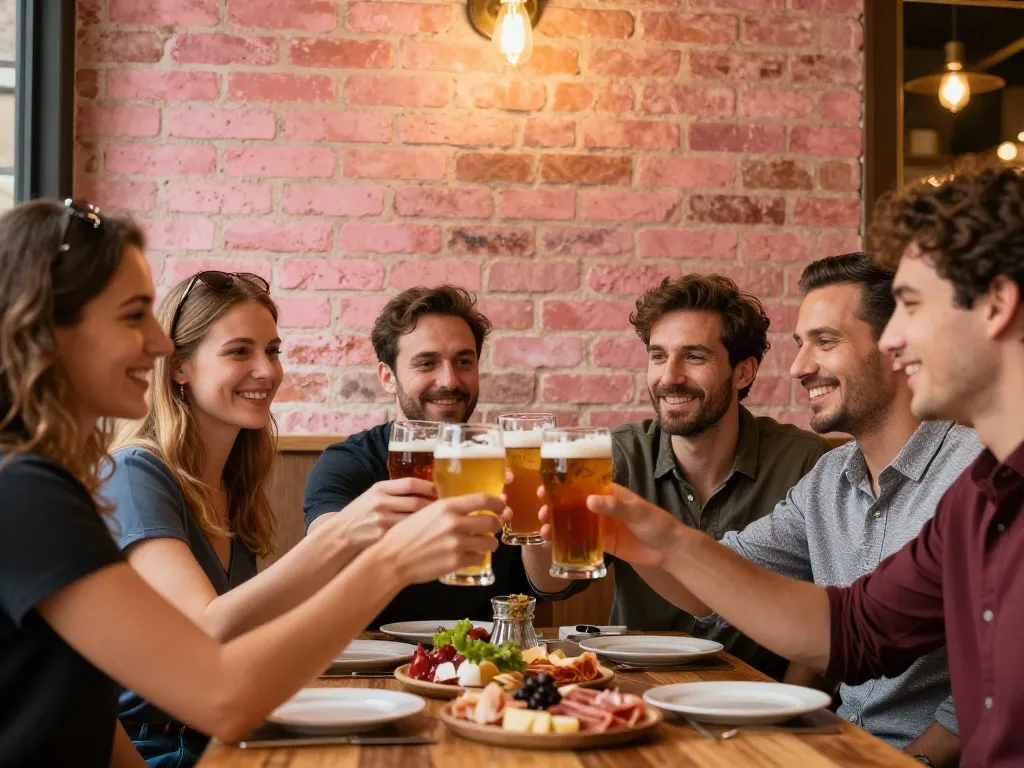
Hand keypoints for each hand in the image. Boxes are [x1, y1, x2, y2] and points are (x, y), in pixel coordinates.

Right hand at [324, 478, 435, 553]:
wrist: (341, 534)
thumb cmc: (361, 513)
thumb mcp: (373, 495)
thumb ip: (395, 491)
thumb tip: (426, 488)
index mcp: (379, 488)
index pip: (410, 483)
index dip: (428, 486)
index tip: (439, 490)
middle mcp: (380, 502)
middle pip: (416, 502)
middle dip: (434, 506)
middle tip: (447, 509)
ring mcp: (381, 520)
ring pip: (415, 520)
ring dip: (431, 522)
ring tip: (441, 522)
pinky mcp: (383, 536)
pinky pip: (408, 534)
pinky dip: (421, 534)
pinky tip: (429, 535)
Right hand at [376, 494, 504, 584]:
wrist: (392, 559)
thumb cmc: (405, 535)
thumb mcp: (425, 512)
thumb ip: (447, 509)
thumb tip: (469, 508)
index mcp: (446, 507)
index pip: (483, 500)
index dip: (498, 503)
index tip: (502, 506)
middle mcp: (454, 523)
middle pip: (492, 522)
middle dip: (496, 525)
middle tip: (494, 527)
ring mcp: (457, 543)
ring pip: (490, 542)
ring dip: (489, 543)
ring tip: (482, 544)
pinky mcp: (457, 562)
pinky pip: (479, 558)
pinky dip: (476, 558)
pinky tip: (468, 556)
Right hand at [536, 483, 681, 567]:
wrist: (669, 551)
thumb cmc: (657, 523)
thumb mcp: (637, 511)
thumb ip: (614, 506)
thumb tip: (589, 501)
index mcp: (610, 493)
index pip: (582, 484)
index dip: (563, 485)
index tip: (546, 487)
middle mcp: (602, 507)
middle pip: (573, 503)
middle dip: (555, 506)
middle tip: (540, 510)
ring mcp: (601, 525)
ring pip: (574, 522)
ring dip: (557, 524)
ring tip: (543, 530)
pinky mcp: (603, 543)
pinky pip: (581, 541)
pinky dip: (566, 542)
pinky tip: (552, 544)